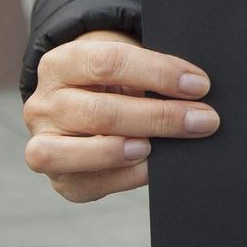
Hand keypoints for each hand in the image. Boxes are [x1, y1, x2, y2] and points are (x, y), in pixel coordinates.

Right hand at [23, 30, 217, 202]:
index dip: (158, 73)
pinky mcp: (58, 178)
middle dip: (158, 117)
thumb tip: (197, 92)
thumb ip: (153, 74)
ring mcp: (42, 143)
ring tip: (156, 147)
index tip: (198, 84)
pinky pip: (85, 184)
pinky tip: (150, 168)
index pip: (108, 62)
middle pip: (99, 112)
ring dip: (121, 151)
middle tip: (203, 120)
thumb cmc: (117, 82)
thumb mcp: (129, 66)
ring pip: (71, 152)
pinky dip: (122, 178)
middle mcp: (45, 104)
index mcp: (62, 63)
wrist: (86, 104)